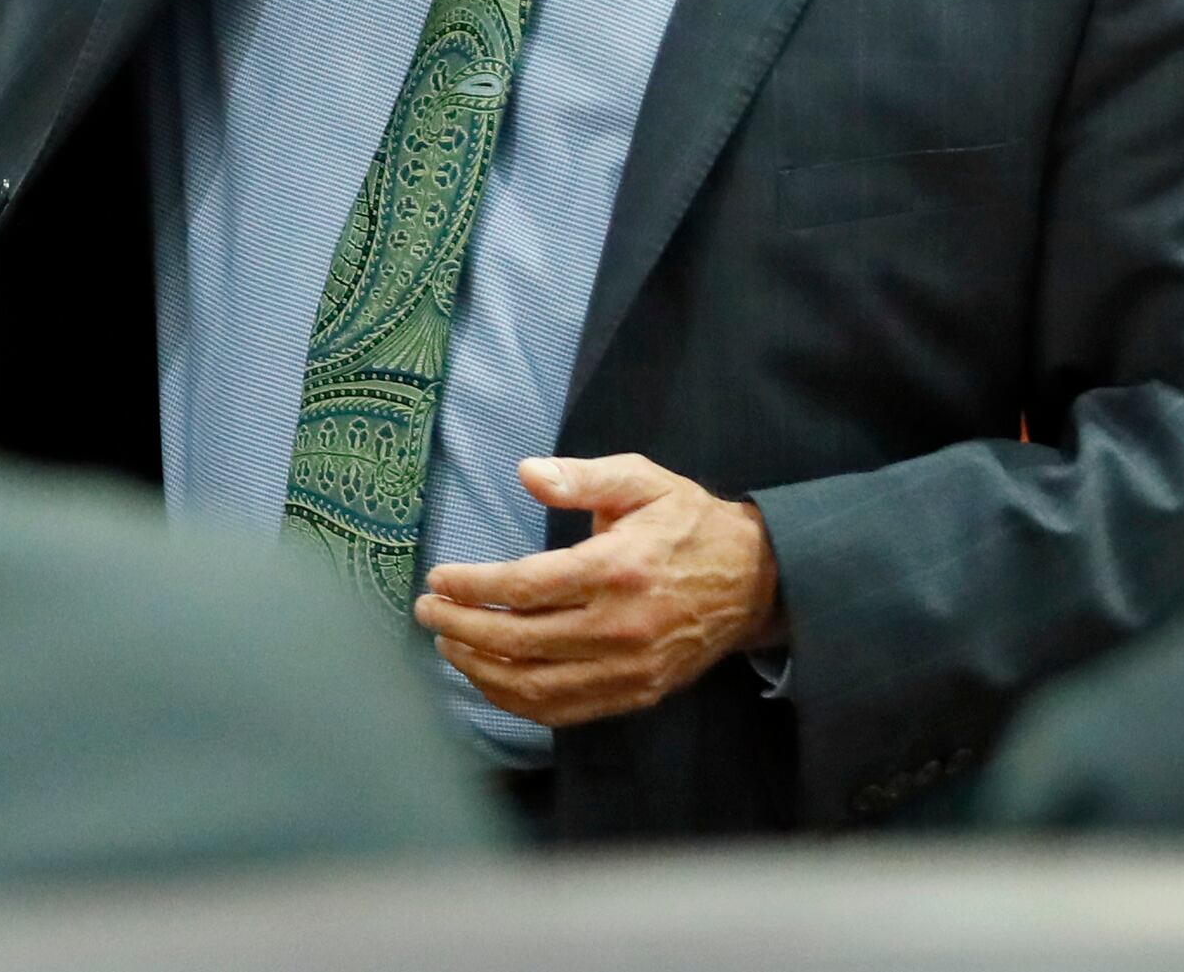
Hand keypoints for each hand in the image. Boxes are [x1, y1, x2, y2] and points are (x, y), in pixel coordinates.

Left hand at [412, 454, 784, 727]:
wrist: (756, 581)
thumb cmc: (688, 523)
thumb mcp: (642, 480)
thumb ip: (583, 477)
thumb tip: (526, 473)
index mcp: (617, 569)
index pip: (525, 587)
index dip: (471, 587)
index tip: (437, 579)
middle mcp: (621, 626)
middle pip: (520, 640)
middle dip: (461, 628)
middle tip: (427, 613)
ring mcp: (630, 668)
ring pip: (536, 685)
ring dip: (480, 670)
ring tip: (448, 646)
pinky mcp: (636, 694)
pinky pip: (563, 710)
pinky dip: (516, 701)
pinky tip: (490, 678)